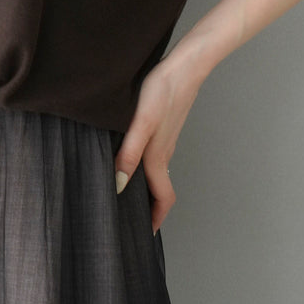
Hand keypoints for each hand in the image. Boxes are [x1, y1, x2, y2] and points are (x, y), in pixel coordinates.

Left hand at [115, 57, 201, 232]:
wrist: (185, 66)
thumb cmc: (163, 91)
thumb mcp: (140, 123)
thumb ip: (129, 153)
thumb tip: (119, 184)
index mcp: (158, 157)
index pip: (163, 198)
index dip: (156, 220)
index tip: (146, 236)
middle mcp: (165, 153)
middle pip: (160, 189)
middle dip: (149, 208)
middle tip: (133, 220)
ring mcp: (167, 140)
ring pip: (157, 173)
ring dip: (147, 189)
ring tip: (129, 195)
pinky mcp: (165, 127)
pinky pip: (156, 157)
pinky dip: (146, 169)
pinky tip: (131, 159)